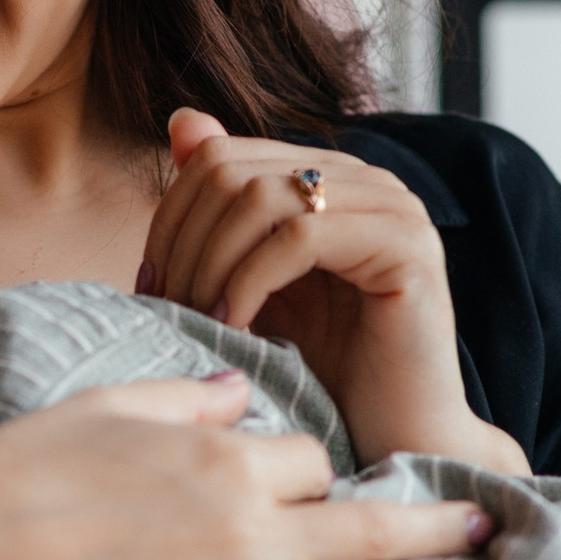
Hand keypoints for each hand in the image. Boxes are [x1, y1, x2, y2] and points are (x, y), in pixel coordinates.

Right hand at [0, 373, 495, 559]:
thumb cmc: (10, 473)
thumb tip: (243, 387)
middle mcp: (251, 528)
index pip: (306, 459)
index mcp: (223, 456)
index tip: (312, 488)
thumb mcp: (104, 405)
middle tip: (485, 528)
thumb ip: (188, 395)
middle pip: (369, 525)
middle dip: (434, 525)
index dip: (312, 473)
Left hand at [140, 109, 526, 474]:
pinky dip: (249, 282)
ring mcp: (393, 207)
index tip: (152, 286)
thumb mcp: (250, 284)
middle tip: (169, 307)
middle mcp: (365, 180)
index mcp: (328, 178)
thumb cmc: (325, 373)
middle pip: (230, 172)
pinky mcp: (407, 247)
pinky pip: (300, 238)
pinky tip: (236, 326)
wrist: (399, 438)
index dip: (170, 218)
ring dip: (211, 263)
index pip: (218, 156)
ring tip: (200, 319)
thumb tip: (182, 120)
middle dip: (184, 243)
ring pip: (261, 198)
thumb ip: (219, 211)